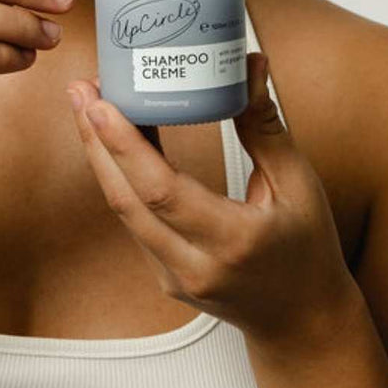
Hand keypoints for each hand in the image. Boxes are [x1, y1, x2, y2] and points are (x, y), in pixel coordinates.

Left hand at [66, 53, 358, 349]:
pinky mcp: (162, 275)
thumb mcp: (298, 186)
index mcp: (233, 242)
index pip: (161, 191)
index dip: (124, 144)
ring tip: (88, 102)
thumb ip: (265, 127)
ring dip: (100, 153)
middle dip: (95, 139)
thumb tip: (250, 64)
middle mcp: (194, 266)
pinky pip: (131, 218)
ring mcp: (172, 276)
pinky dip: (118, 174)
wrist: (302, 323)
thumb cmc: (307, 251)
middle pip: (125, 198)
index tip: (99, 102)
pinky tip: (111, 137)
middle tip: (80, 87)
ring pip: (121, 208)